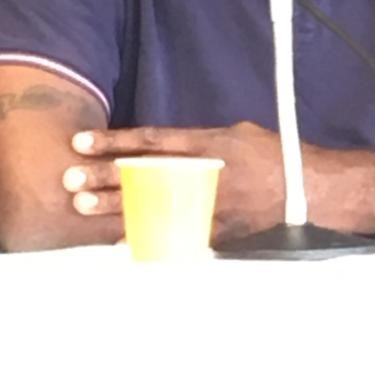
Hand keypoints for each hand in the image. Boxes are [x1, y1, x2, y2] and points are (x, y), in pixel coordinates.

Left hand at [63, 122, 285, 245]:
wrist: (305, 188)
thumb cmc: (273, 154)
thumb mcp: (237, 133)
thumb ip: (201, 140)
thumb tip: (169, 144)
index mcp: (209, 143)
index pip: (151, 141)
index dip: (114, 142)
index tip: (81, 143)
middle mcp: (204, 173)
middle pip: (144, 174)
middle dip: (104, 177)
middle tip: (70, 180)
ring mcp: (208, 203)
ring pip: (153, 205)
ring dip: (116, 207)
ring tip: (83, 207)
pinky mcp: (215, 228)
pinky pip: (174, 234)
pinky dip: (146, 237)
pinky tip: (119, 241)